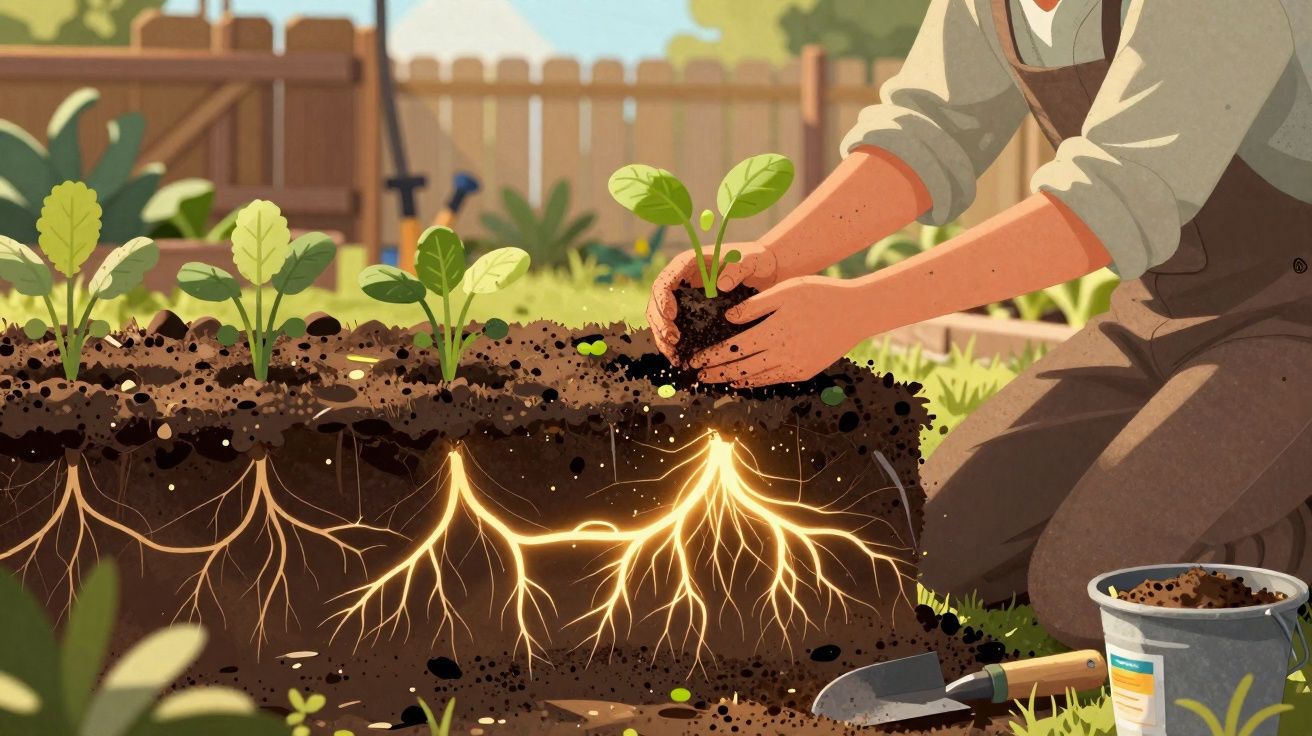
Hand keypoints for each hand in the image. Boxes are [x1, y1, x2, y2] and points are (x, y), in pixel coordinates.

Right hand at [647, 242, 779, 361]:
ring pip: (660, 318)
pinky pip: (674, 328)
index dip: (662, 299)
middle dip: (660, 323)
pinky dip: (673, 344)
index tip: (671, 316)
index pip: (665, 281)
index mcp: (688, 263)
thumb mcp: (750, 259)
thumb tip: (721, 285)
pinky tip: (680, 357)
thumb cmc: (756, 261)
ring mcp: (684, 297)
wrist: (763, 271)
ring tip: (674, 355)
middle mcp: (681, 279)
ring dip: (662, 337)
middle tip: (673, 341)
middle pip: (656, 302)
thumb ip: (737, 268)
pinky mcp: (691, 311)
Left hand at [690, 276, 867, 386]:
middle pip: (740, 368)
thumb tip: (728, 318)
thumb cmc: (820, 294)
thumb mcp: (785, 291)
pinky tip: (742, 381)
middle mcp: (782, 354)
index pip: (733, 348)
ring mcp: (794, 366)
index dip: (712, 356)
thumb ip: (755, 305)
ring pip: (756, 378)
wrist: (856, 312)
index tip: (695, 359)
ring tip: (714, 381)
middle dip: (716, 372)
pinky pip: (773, 380)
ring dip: (732, 380)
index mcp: (773, 331)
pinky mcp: (804, 372)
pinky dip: (754, 382)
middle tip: (696, 375)